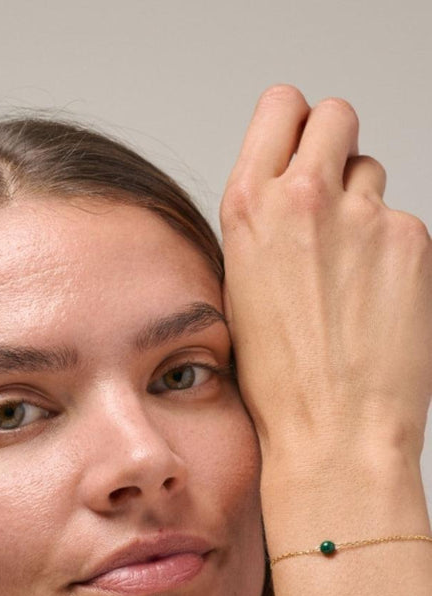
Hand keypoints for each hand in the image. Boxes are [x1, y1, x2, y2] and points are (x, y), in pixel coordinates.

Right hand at [219, 84, 431, 469]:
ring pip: (372, 173)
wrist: (333, 433)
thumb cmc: (280, 382)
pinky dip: (393, 253)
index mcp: (250, 208)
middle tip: (333, 196)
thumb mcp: (240, 291)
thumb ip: (264, 229)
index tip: (302, 147)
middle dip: (336, 145)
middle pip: (336, 116)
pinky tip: (377, 301)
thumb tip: (290, 199)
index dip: (296, 124)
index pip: (282, 105)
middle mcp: (305, 199)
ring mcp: (364, 216)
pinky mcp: (412, 240)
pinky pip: (403, 223)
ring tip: (351, 272)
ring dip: (364, 206)